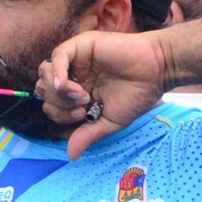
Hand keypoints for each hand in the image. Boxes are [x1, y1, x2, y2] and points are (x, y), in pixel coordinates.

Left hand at [37, 30, 168, 159]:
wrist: (157, 71)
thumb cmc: (137, 95)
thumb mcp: (109, 121)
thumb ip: (87, 135)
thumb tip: (71, 156)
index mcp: (76, 93)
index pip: (50, 105)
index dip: (60, 114)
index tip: (83, 115)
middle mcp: (72, 75)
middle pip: (43, 90)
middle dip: (58, 103)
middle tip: (83, 104)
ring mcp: (75, 60)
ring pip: (45, 73)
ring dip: (59, 90)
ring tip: (82, 94)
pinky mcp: (81, 45)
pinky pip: (57, 56)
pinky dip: (57, 73)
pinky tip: (66, 85)